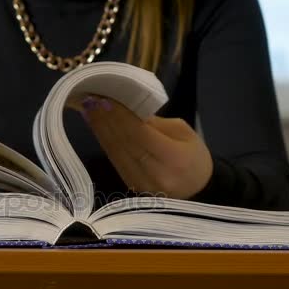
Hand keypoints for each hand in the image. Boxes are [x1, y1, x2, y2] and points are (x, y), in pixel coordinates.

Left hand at [72, 95, 212, 198]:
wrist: (199, 189)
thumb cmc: (194, 156)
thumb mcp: (183, 132)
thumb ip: (155, 123)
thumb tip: (126, 110)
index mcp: (174, 158)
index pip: (140, 133)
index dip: (121, 116)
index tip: (106, 98)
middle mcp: (155, 174)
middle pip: (124, 143)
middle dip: (105, 120)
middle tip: (91, 100)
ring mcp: (141, 184)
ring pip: (115, 153)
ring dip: (100, 130)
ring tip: (89, 110)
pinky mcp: (131, 186)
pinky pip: (115, 161)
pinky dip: (104, 142)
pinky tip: (97, 127)